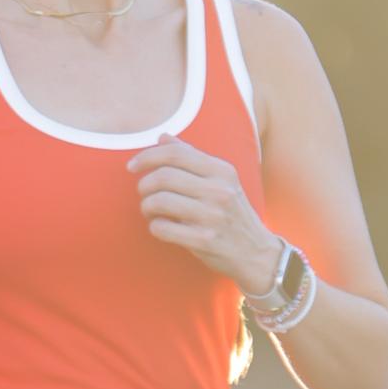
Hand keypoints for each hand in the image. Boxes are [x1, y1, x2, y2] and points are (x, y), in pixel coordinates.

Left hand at [130, 139, 279, 294]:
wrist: (255, 251)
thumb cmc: (231, 213)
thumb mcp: (220, 180)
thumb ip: (192, 158)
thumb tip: (163, 137)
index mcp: (222, 170)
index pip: (176, 153)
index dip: (147, 156)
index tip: (132, 166)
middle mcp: (219, 190)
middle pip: (164, 176)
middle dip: (144, 185)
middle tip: (143, 193)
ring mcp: (212, 216)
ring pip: (159, 201)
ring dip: (146, 206)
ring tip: (150, 211)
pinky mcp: (204, 240)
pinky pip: (162, 228)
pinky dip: (154, 226)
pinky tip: (161, 227)